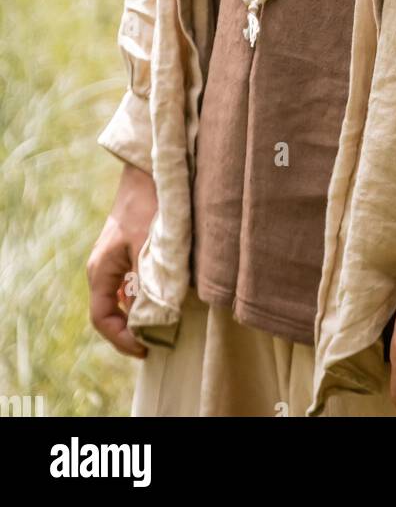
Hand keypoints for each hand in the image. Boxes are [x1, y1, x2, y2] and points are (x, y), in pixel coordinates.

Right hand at [87, 162, 156, 358]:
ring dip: (144, 312)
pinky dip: (150, 295)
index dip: (122, 339)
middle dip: (135, 329)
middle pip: (113, 312)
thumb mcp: (149, 245)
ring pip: (126, 299)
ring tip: (169, 321)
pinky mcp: (130, 252)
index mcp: (101, 271)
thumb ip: (150, 283)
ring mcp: (116, 261)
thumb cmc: (148, 204)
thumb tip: (155, 320)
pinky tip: (170, 295)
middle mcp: (104, 269)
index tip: (146, 348)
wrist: (151, 170)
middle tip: (162, 339)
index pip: (102, 319)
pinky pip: (135, 284)